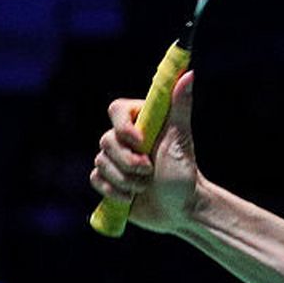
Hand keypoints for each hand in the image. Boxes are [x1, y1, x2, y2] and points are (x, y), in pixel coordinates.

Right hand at [89, 71, 201, 232]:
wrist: (180, 209)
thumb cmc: (184, 172)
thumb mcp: (181, 138)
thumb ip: (180, 106)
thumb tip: (188, 74)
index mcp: (141, 122)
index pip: (116, 109)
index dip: (123, 127)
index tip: (140, 141)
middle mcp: (124, 138)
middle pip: (106, 140)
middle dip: (128, 161)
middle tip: (149, 170)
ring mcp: (114, 159)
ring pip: (100, 162)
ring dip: (125, 179)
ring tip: (145, 185)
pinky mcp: (107, 179)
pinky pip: (95, 179)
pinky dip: (114, 191)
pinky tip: (130, 197)